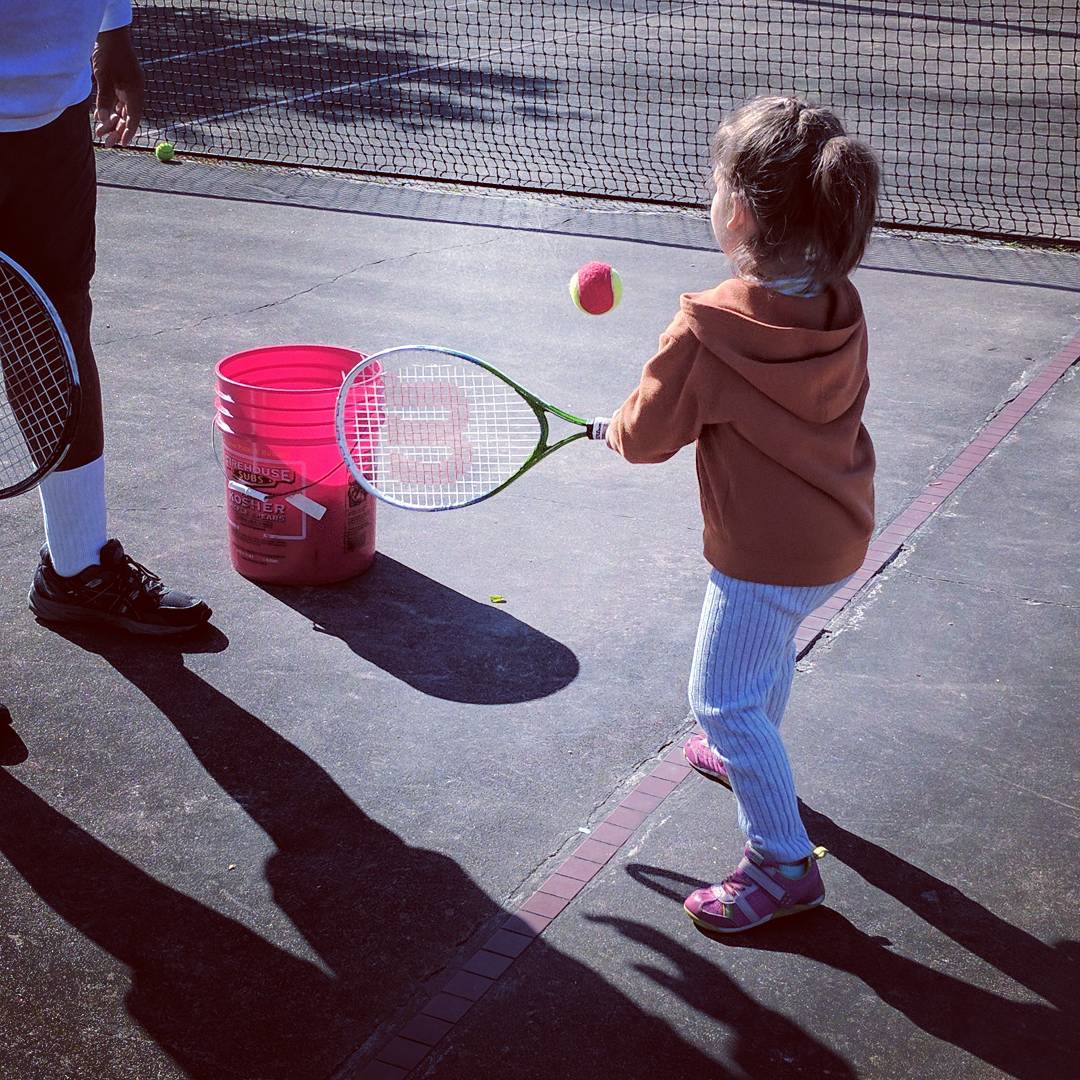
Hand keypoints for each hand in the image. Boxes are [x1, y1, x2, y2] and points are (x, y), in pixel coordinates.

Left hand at [92, 27, 143, 146]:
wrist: (110, 34)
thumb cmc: (109, 54)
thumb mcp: (104, 77)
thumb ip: (104, 100)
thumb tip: (103, 120)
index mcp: (135, 92)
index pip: (133, 118)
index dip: (128, 132)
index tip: (122, 144)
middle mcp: (133, 92)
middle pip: (127, 117)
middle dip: (117, 130)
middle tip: (107, 144)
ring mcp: (127, 87)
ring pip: (121, 110)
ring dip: (111, 121)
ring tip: (99, 132)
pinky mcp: (120, 83)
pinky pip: (116, 102)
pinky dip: (109, 110)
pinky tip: (100, 117)